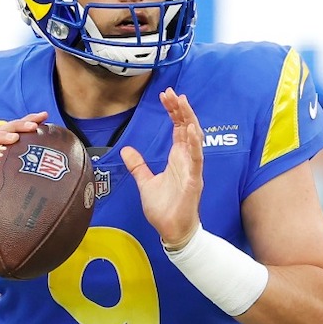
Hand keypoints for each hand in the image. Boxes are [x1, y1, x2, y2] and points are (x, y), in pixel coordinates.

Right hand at [0, 112, 48, 273]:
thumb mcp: (21, 193)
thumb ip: (37, 184)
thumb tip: (71, 185)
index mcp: (1, 156)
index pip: (15, 132)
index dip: (27, 121)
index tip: (45, 116)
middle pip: (0, 133)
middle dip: (17, 125)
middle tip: (33, 125)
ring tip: (14, 138)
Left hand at [120, 88, 203, 248]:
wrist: (172, 230)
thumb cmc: (165, 208)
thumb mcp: (146, 182)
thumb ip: (138, 165)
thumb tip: (126, 150)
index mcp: (178, 158)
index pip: (178, 129)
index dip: (174, 112)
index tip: (166, 96)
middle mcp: (187, 160)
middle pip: (187, 128)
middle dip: (181, 109)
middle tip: (171, 93)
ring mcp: (192, 169)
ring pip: (194, 139)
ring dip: (189, 120)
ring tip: (182, 103)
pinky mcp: (193, 181)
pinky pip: (196, 159)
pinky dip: (195, 144)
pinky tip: (191, 131)